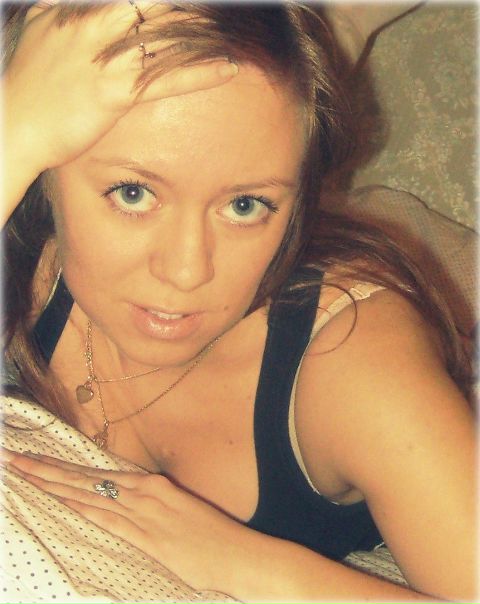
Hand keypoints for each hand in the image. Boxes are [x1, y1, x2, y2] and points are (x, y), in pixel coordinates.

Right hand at [2, 2, 236, 221]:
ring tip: (231, 28)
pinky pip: (167, 81)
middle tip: (221, 5)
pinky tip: (228, 68)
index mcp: (76, 6)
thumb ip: (62, 5)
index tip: (192, 0)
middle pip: (154, 4)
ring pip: (166, 35)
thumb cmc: (26, 81)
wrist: (12, 125)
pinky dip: (201, 74)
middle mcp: (94, 24)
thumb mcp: (38, 24)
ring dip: (203, 31)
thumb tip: (73, 0)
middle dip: (189, 5)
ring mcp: (107, 58)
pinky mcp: (117, 93)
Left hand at [3, 449, 257, 593]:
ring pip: (88, 492)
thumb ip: (153, 507)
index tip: (39, 461)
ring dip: (52, 482)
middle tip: (14, 459)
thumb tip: (128, 507)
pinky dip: (78, 505)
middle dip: (47, 469)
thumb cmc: (213, 537)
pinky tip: (57, 498)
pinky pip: (105, 517)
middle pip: (86, 478)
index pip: (99, 474)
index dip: (66, 468)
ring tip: (23, 472)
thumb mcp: (181, 513)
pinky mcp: (146, 534)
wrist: (239, 554)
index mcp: (154, 484)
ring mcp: (144, 511)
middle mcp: (145, 490)